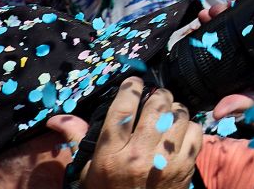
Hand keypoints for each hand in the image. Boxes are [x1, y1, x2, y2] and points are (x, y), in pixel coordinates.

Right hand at [82, 78, 202, 188]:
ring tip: (168, 115)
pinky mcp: (186, 167)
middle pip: (157, 105)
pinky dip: (189, 128)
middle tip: (154, 99)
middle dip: (157, 96)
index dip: (130, 87)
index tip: (133, 83)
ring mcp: (165, 161)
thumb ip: (77, 139)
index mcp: (111, 154)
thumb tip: (56, 119)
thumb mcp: (87, 170)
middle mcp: (139, 155)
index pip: (123, 107)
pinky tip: (179, 133)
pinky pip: (196, 132)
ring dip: (175, 110)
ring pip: (180, 114)